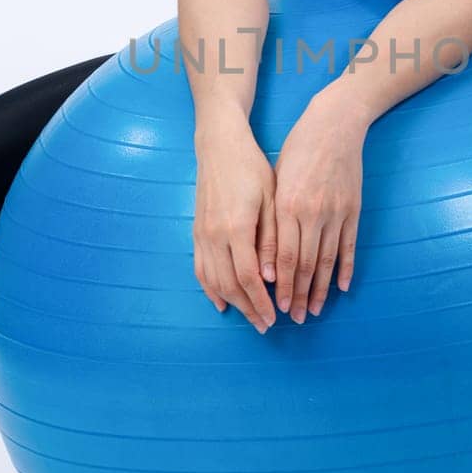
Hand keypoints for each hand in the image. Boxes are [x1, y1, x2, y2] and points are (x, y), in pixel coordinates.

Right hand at [192, 112, 278, 333]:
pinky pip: (199, 269)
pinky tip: (221, 302)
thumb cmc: (252, 169)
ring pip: (213, 281)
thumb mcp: (271, 200)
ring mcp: (201, 235)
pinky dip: (210, 289)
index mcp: (237, 228)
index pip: (249, 278)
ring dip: (231, 303)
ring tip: (249, 317)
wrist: (220, 147)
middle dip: (248, 309)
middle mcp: (214, 236)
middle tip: (265, 325)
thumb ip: (271, 239)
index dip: (261, 301)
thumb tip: (271, 277)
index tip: (275, 317)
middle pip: (230, 285)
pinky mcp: (196, 232)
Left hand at [270, 92, 365, 322]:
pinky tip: (340, 288)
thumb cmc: (298, 149)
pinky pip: (348, 246)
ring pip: (326, 261)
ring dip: (318, 290)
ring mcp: (335, 213)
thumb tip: (266, 257)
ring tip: (313, 310)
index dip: (279, 286)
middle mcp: (311, 213)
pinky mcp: (353, 210)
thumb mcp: (276, 180)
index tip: (275, 307)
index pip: (281, 258)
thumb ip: (272, 217)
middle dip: (297, 295)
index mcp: (286, 206)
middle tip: (293, 318)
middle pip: (303, 265)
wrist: (334, 125)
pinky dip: (344, 269)